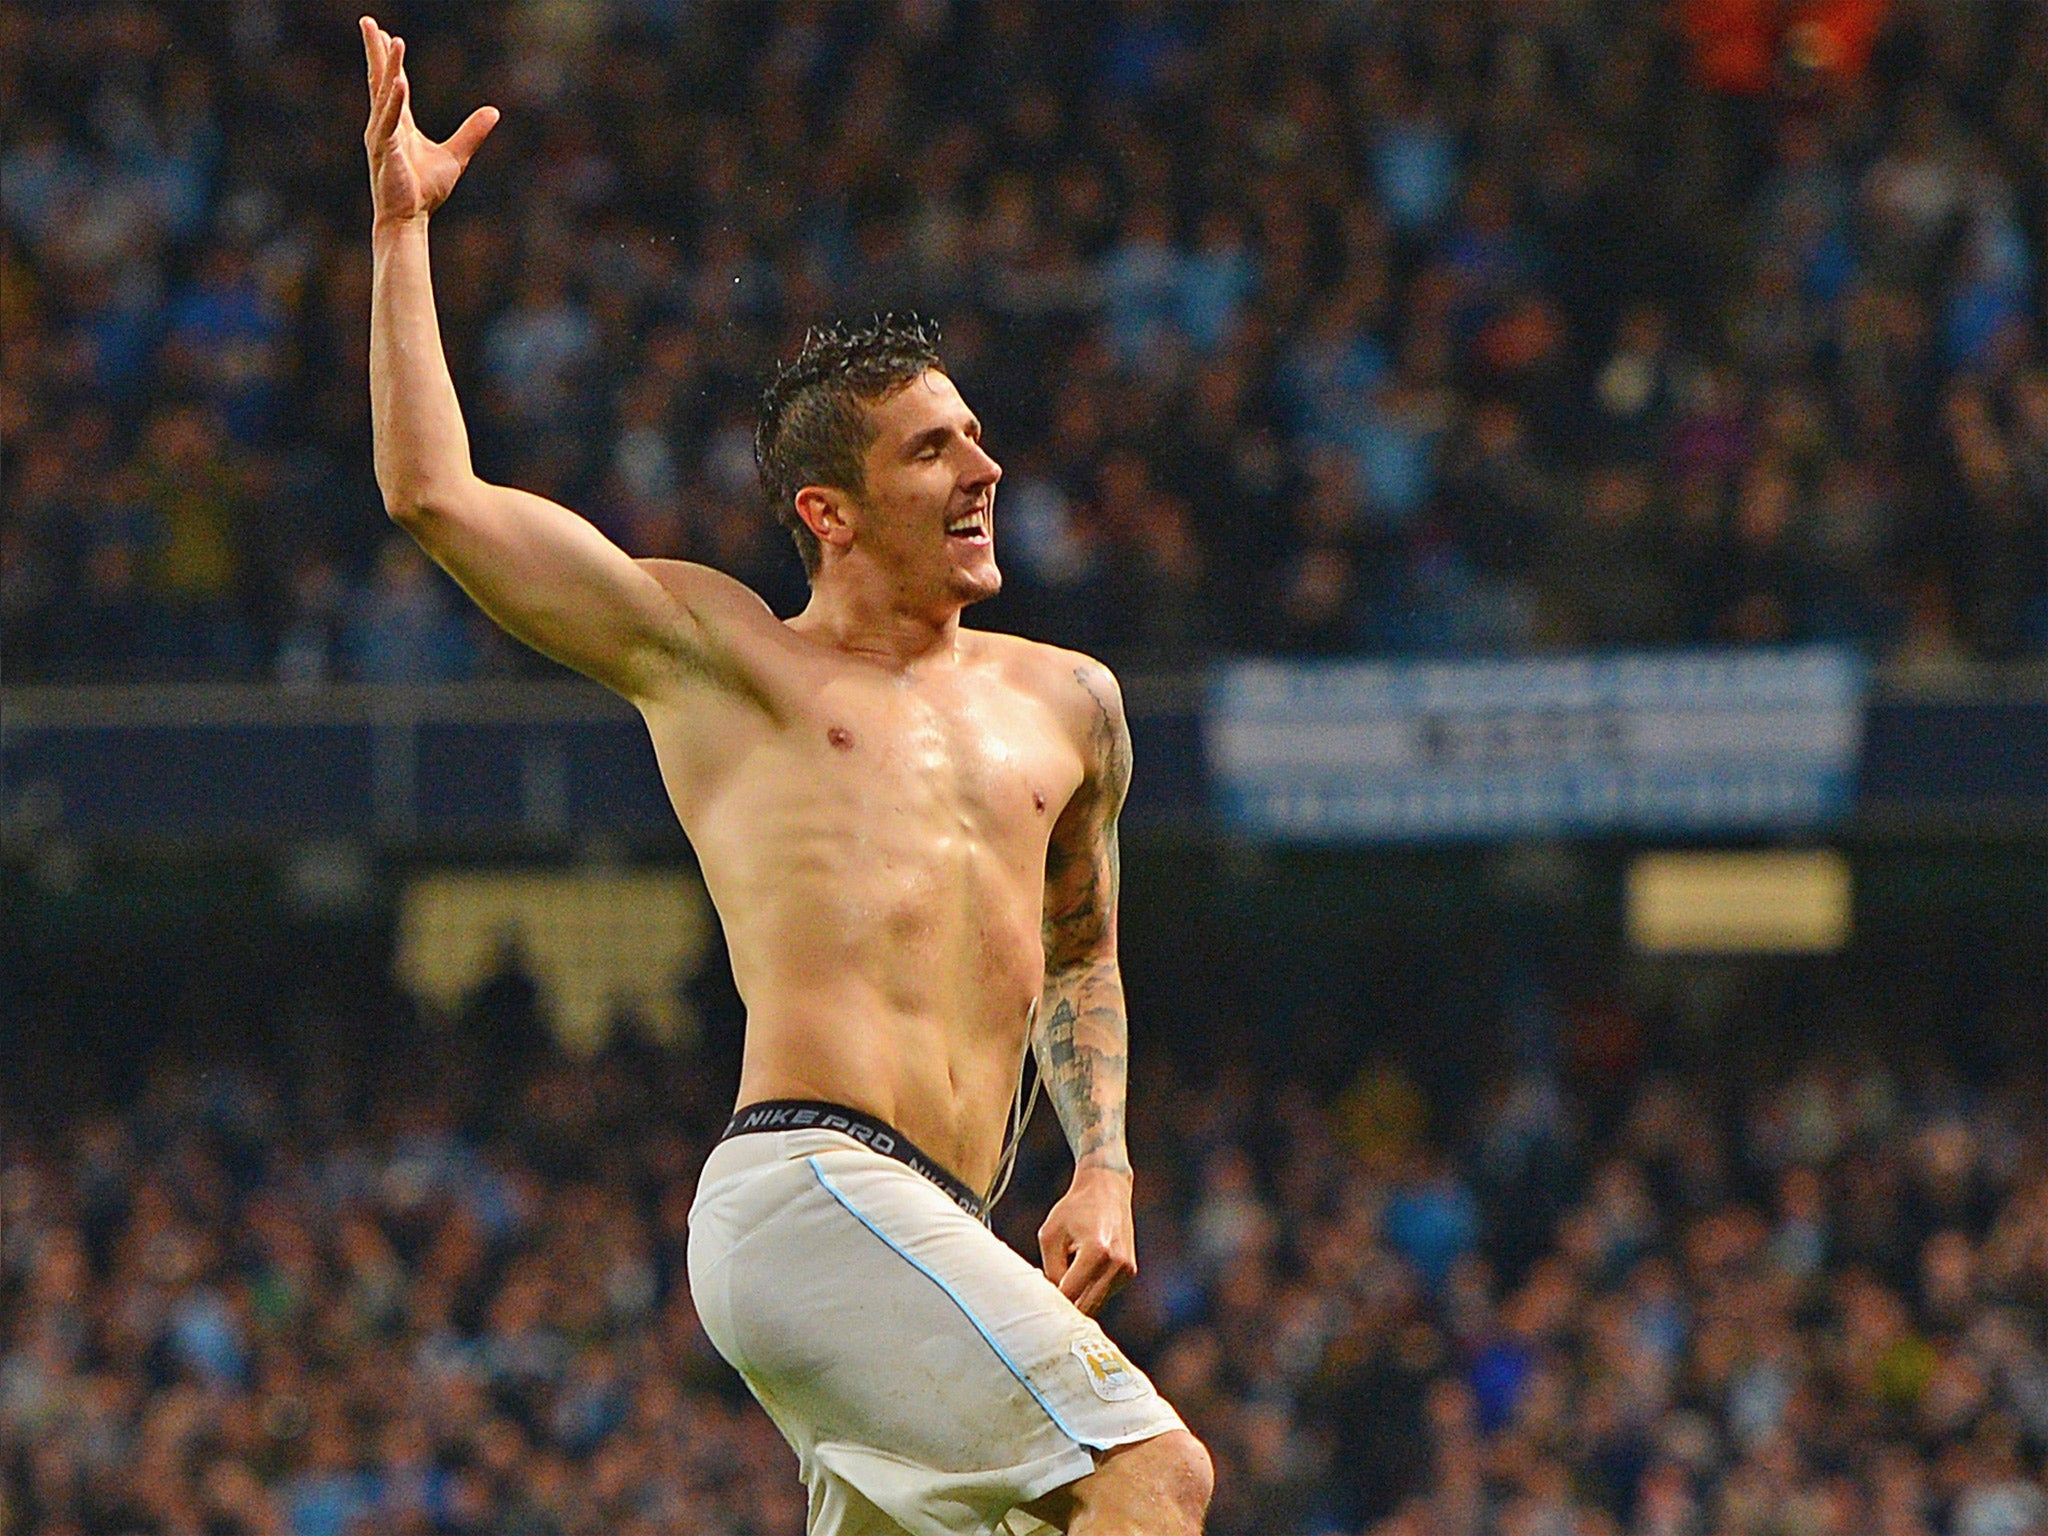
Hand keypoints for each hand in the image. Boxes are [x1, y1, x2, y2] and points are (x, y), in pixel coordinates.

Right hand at [360, 16, 497, 228]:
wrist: (410, 219)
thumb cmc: (425, 191)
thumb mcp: (456, 156)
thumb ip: (472, 132)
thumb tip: (494, 111)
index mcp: (399, 124)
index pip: (393, 84)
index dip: (390, 59)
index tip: (387, 35)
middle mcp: (385, 125)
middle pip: (380, 80)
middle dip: (375, 50)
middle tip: (368, 21)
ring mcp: (381, 136)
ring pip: (383, 93)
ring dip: (387, 66)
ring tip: (390, 39)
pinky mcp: (384, 150)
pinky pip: (388, 120)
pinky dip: (394, 101)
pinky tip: (399, 81)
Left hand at [1038, 1164, 1135, 1315]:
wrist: (1107, 1188)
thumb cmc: (1075, 1208)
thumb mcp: (1050, 1235)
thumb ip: (1050, 1270)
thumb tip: (1052, 1299)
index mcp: (1096, 1252)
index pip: (1070, 1294)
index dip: (1051, 1301)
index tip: (1037, 1303)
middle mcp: (1117, 1264)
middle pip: (1086, 1306)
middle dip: (1065, 1306)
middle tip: (1046, 1301)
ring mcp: (1127, 1270)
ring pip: (1096, 1303)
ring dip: (1079, 1298)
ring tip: (1065, 1276)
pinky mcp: (1130, 1272)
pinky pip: (1104, 1293)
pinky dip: (1090, 1290)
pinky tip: (1081, 1270)